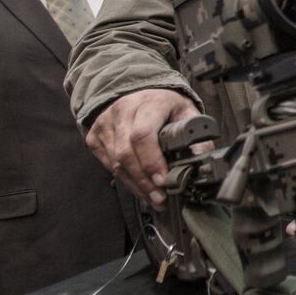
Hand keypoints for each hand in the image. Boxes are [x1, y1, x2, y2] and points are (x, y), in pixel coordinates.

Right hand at [85, 89, 204, 206]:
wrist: (144, 95)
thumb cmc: (168, 109)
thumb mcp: (188, 115)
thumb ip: (197, 138)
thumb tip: (201, 164)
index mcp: (149, 102)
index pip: (142, 135)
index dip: (151, 162)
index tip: (164, 181)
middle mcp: (122, 110)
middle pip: (126, 153)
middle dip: (144, 181)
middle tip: (160, 199)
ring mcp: (104, 122)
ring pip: (115, 162)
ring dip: (135, 185)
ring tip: (154, 199)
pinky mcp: (94, 135)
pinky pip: (107, 164)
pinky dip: (124, 180)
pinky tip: (140, 188)